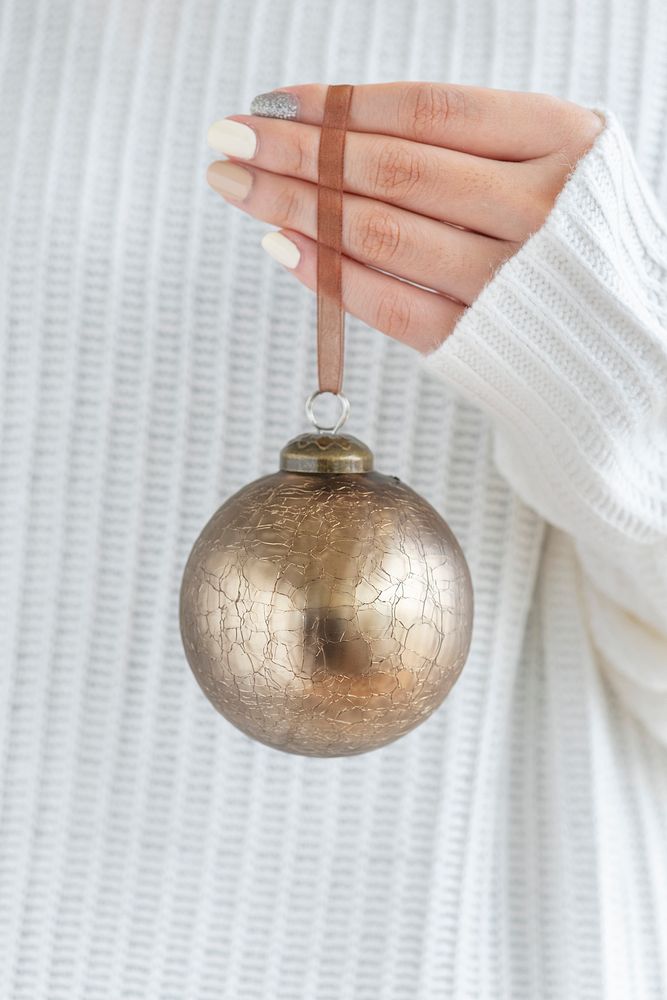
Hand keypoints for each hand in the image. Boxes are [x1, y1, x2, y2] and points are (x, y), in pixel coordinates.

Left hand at [206, 82, 603, 354]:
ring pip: (383, 233)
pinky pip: (391, 305)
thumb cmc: (571, 242)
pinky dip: (330, 276)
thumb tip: (333, 127)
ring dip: (297, 206)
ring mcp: (509, 281)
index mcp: (560, 140)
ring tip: (238, 185)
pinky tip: (282, 246)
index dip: (340, 104)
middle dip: (298, 151)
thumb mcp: (546, 164)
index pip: (427, 110)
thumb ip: (466, 145)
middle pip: (393, 168)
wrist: (621, 347)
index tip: (274, 101)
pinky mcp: (481, 343)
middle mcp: (537, 207)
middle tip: (230, 138)